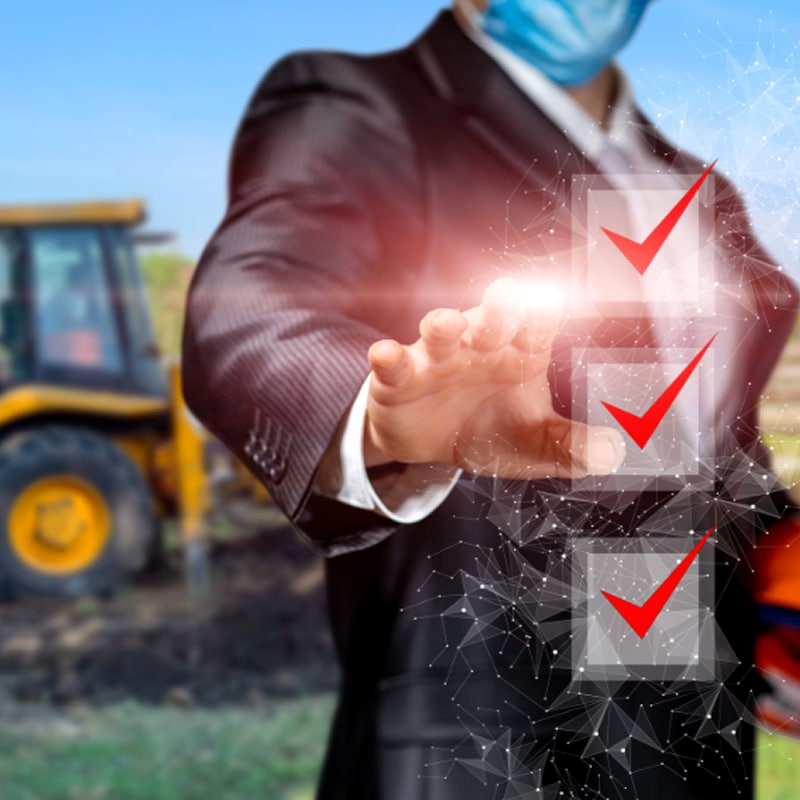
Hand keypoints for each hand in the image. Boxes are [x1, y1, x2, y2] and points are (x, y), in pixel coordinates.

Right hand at [364, 277, 624, 479]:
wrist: (431, 445)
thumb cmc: (491, 430)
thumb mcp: (533, 443)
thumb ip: (568, 445)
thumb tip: (613, 454)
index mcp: (520, 353)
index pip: (538, 325)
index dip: (545, 311)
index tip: (554, 300)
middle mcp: (480, 345)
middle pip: (492, 319)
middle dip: (499, 306)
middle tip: (508, 294)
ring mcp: (437, 358)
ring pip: (439, 331)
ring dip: (442, 324)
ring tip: (446, 324)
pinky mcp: (399, 378)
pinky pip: (393, 363)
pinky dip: (388, 358)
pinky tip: (386, 355)